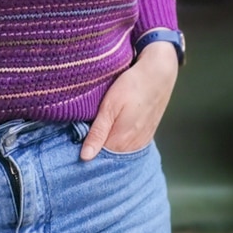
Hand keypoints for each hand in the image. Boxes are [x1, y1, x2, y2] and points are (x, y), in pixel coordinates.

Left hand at [80, 42, 177, 159]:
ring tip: (98, 130)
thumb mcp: (109, 106)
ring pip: (118, 152)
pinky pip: (128, 146)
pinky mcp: (146, 135)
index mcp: (119, 142)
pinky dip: (118, 141)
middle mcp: (132, 147)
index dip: (83, 152)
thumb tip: (85, 157)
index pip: (96, 159)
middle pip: (107, 157)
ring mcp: (141, 142)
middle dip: (95, 150)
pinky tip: (113, 130)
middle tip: (83, 134)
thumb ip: (98, 133)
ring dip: (107, 145)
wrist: (159, 74)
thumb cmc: (132, 86)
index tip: (74, 143)